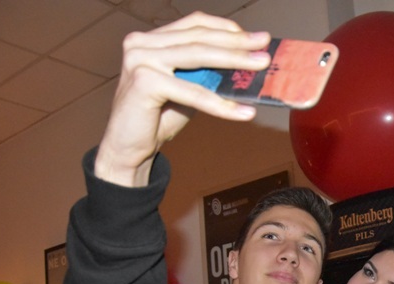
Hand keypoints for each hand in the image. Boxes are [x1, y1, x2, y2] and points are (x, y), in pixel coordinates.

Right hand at [95, 12, 271, 186]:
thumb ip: (206, 73)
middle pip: (199, 38)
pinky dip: (220, 104)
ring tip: (260, 67)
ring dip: (234, 62)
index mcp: (151, 40)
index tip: (254, 37)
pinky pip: (193, 92)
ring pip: (198, 57)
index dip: (226, 28)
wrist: (129, 149)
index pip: (194, 24)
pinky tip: (242, 112)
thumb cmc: (157, 118)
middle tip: (265, 47)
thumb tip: (245, 66)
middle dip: (236, 43)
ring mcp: (140, 59)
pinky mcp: (144, 81)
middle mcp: (141, 44)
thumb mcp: (186, 88)